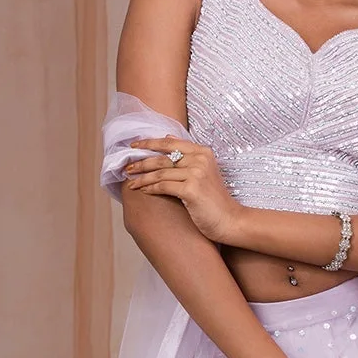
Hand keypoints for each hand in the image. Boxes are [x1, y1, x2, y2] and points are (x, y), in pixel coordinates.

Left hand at [121, 136, 242, 243]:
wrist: (231, 220)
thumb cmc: (215, 200)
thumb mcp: (204, 171)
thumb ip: (188, 155)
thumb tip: (167, 137)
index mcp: (202, 152)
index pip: (169, 143)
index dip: (149, 143)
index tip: (133, 146)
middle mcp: (200, 159)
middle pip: (162, 157)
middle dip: (141, 162)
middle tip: (127, 168)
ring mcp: (196, 174)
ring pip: (160, 172)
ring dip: (142, 178)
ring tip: (130, 182)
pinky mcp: (191, 190)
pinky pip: (164, 186)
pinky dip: (150, 188)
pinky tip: (142, 191)